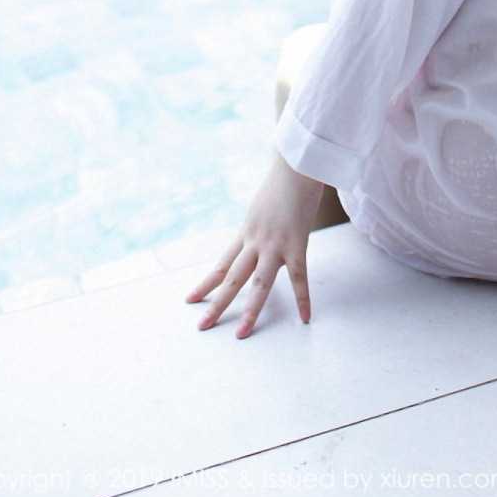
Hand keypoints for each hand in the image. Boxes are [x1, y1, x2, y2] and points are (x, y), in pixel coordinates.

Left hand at [184, 151, 326, 336]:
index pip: (222, 263)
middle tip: (202, 326)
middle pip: (232, 278)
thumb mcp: (263, 203)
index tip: (190, 298)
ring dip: (250, 310)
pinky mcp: (296, 243)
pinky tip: (305, 318)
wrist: (295, 162)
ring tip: (241, 334)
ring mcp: (274, 244)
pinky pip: (299, 277)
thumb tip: (266, 229)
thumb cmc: (284, 177)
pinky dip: (303, 299)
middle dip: (217, 304)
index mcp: (246, 231)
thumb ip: (262, 220)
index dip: (206, 283)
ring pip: (258, 283)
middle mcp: (254, 241)